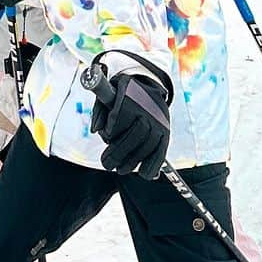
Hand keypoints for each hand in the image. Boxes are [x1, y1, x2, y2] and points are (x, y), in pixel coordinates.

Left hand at [83, 57, 171, 178]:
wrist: (147, 87)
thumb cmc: (120, 93)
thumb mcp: (107, 93)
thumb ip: (99, 110)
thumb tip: (96, 130)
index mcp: (131, 91)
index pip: (124, 112)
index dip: (114, 127)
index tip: (107, 135)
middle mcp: (149, 105)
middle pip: (138, 132)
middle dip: (120, 152)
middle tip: (106, 164)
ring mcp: (159, 119)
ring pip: (149, 143)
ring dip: (133, 161)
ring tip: (120, 169)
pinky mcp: (166, 131)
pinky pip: (162, 150)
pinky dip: (154, 165)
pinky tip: (143, 173)